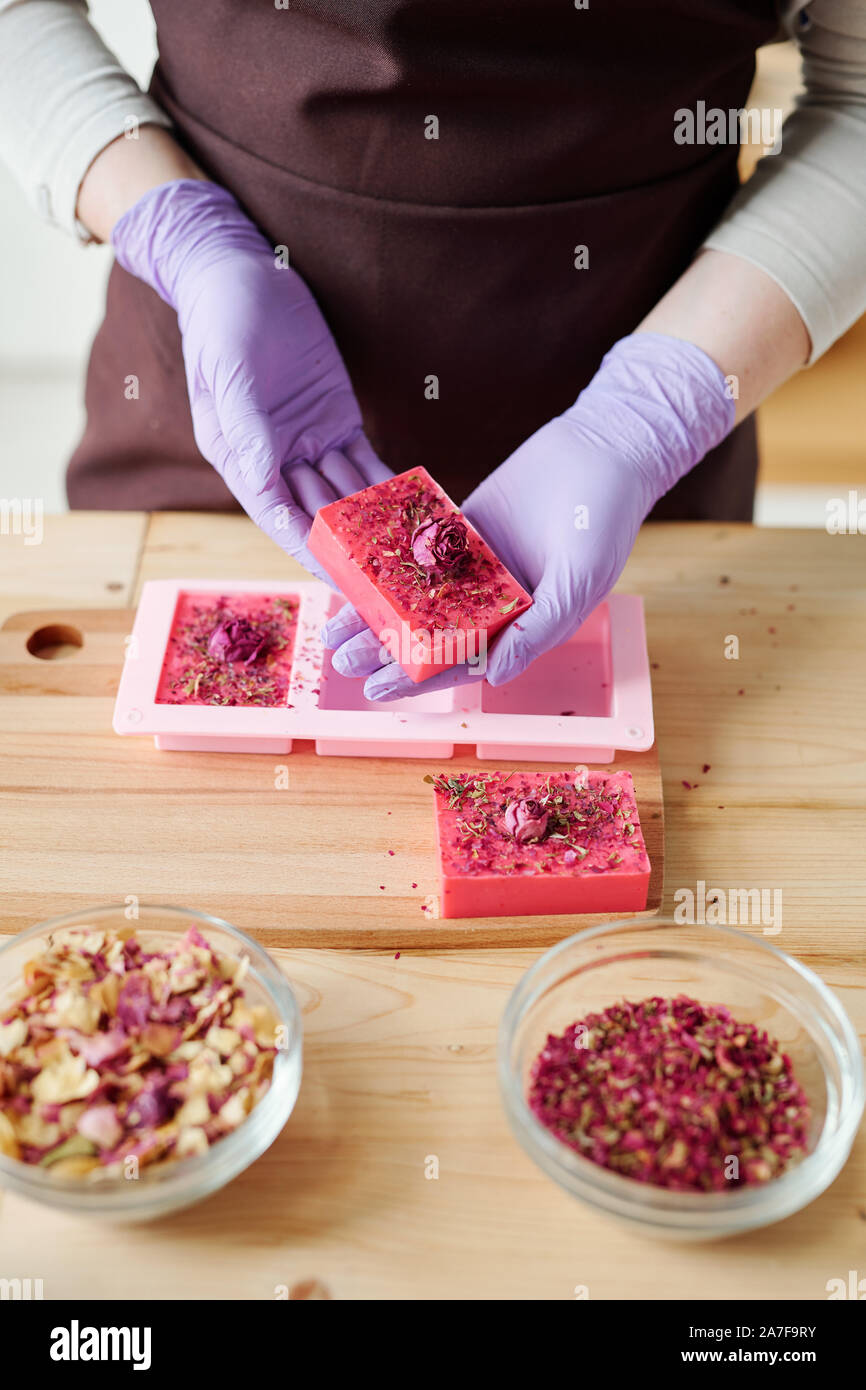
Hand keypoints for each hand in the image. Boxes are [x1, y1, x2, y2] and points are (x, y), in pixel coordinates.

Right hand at [111, 180, 388, 579]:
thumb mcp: (230, 372)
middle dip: (348, 549)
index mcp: (236, 457)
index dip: (308, 547)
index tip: (339, 575)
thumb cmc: (222, 319)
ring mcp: (306, 443)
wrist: (242, 273)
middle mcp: (272, 460)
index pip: (276, 514)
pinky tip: (415, 509)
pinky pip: (364, 463)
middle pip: (314, 515)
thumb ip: (247, 427)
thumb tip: (261, 478)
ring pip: (345, 494)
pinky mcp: (336, 423)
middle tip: (385, 579)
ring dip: (374, 524)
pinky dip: (387, 486)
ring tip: (407, 554)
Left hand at [322, 333, 733, 697]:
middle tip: (341, 659)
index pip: (462, 662)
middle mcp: (494, 602)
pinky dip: (386, 564)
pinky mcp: (462, 528)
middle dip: (384, 649)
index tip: (378, 689)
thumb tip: (494, 676)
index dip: (419, 678)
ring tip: (335, 625)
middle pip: (428, 634)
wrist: (605, 448)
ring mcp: (475, 564)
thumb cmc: (605, 519)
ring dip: (376, 612)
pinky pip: (418, 550)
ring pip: (416, 596)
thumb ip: (538, 630)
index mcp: (522, 626)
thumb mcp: (578, 582)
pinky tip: (351, 572)